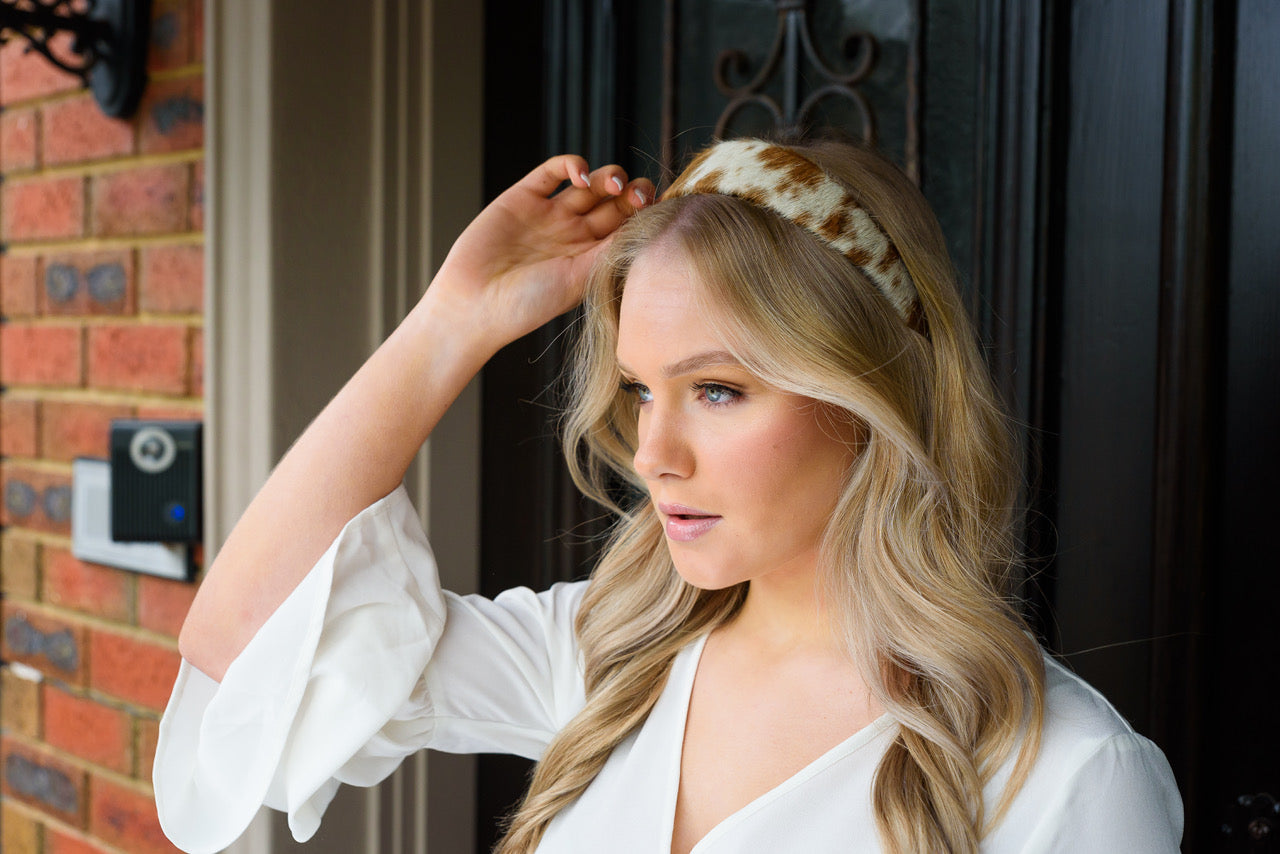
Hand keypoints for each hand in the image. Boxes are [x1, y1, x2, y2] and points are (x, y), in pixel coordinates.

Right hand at [430, 154, 654, 349]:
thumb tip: (647, 225)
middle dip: (631, 192)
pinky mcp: (523, 196)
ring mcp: (549, 213)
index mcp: (592, 256)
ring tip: (613, 183)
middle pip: (613, 201)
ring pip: (589, 183)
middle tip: (638, 194)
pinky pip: (553, 171)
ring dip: (608, 176)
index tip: (655, 210)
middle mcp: (573, 233)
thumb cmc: (529, 303)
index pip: (628, 225)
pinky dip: (572, 165)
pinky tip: (580, 175)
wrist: (477, 303)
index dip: (644, 212)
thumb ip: (609, 248)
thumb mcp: (580, 278)